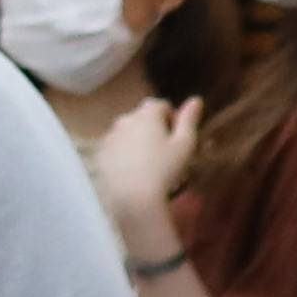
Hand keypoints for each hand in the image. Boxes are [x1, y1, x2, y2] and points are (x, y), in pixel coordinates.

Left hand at [87, 94, 201, 267]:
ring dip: (137, 139)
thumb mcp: (185, 145)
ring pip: (127, 131)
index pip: (160, 105)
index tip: (176, 138)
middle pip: (142, 117)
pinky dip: (123, 153)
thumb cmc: (165, 169)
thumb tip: (195, 99)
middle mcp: (125, 119)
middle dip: (153, 128)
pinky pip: (115, 147)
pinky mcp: (100, 153)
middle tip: (164, 152)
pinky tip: (132, 171)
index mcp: (146, 114)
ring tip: (148, 163)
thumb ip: (189, 120)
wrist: (134, 197)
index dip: (171, 118)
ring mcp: (110, 136)